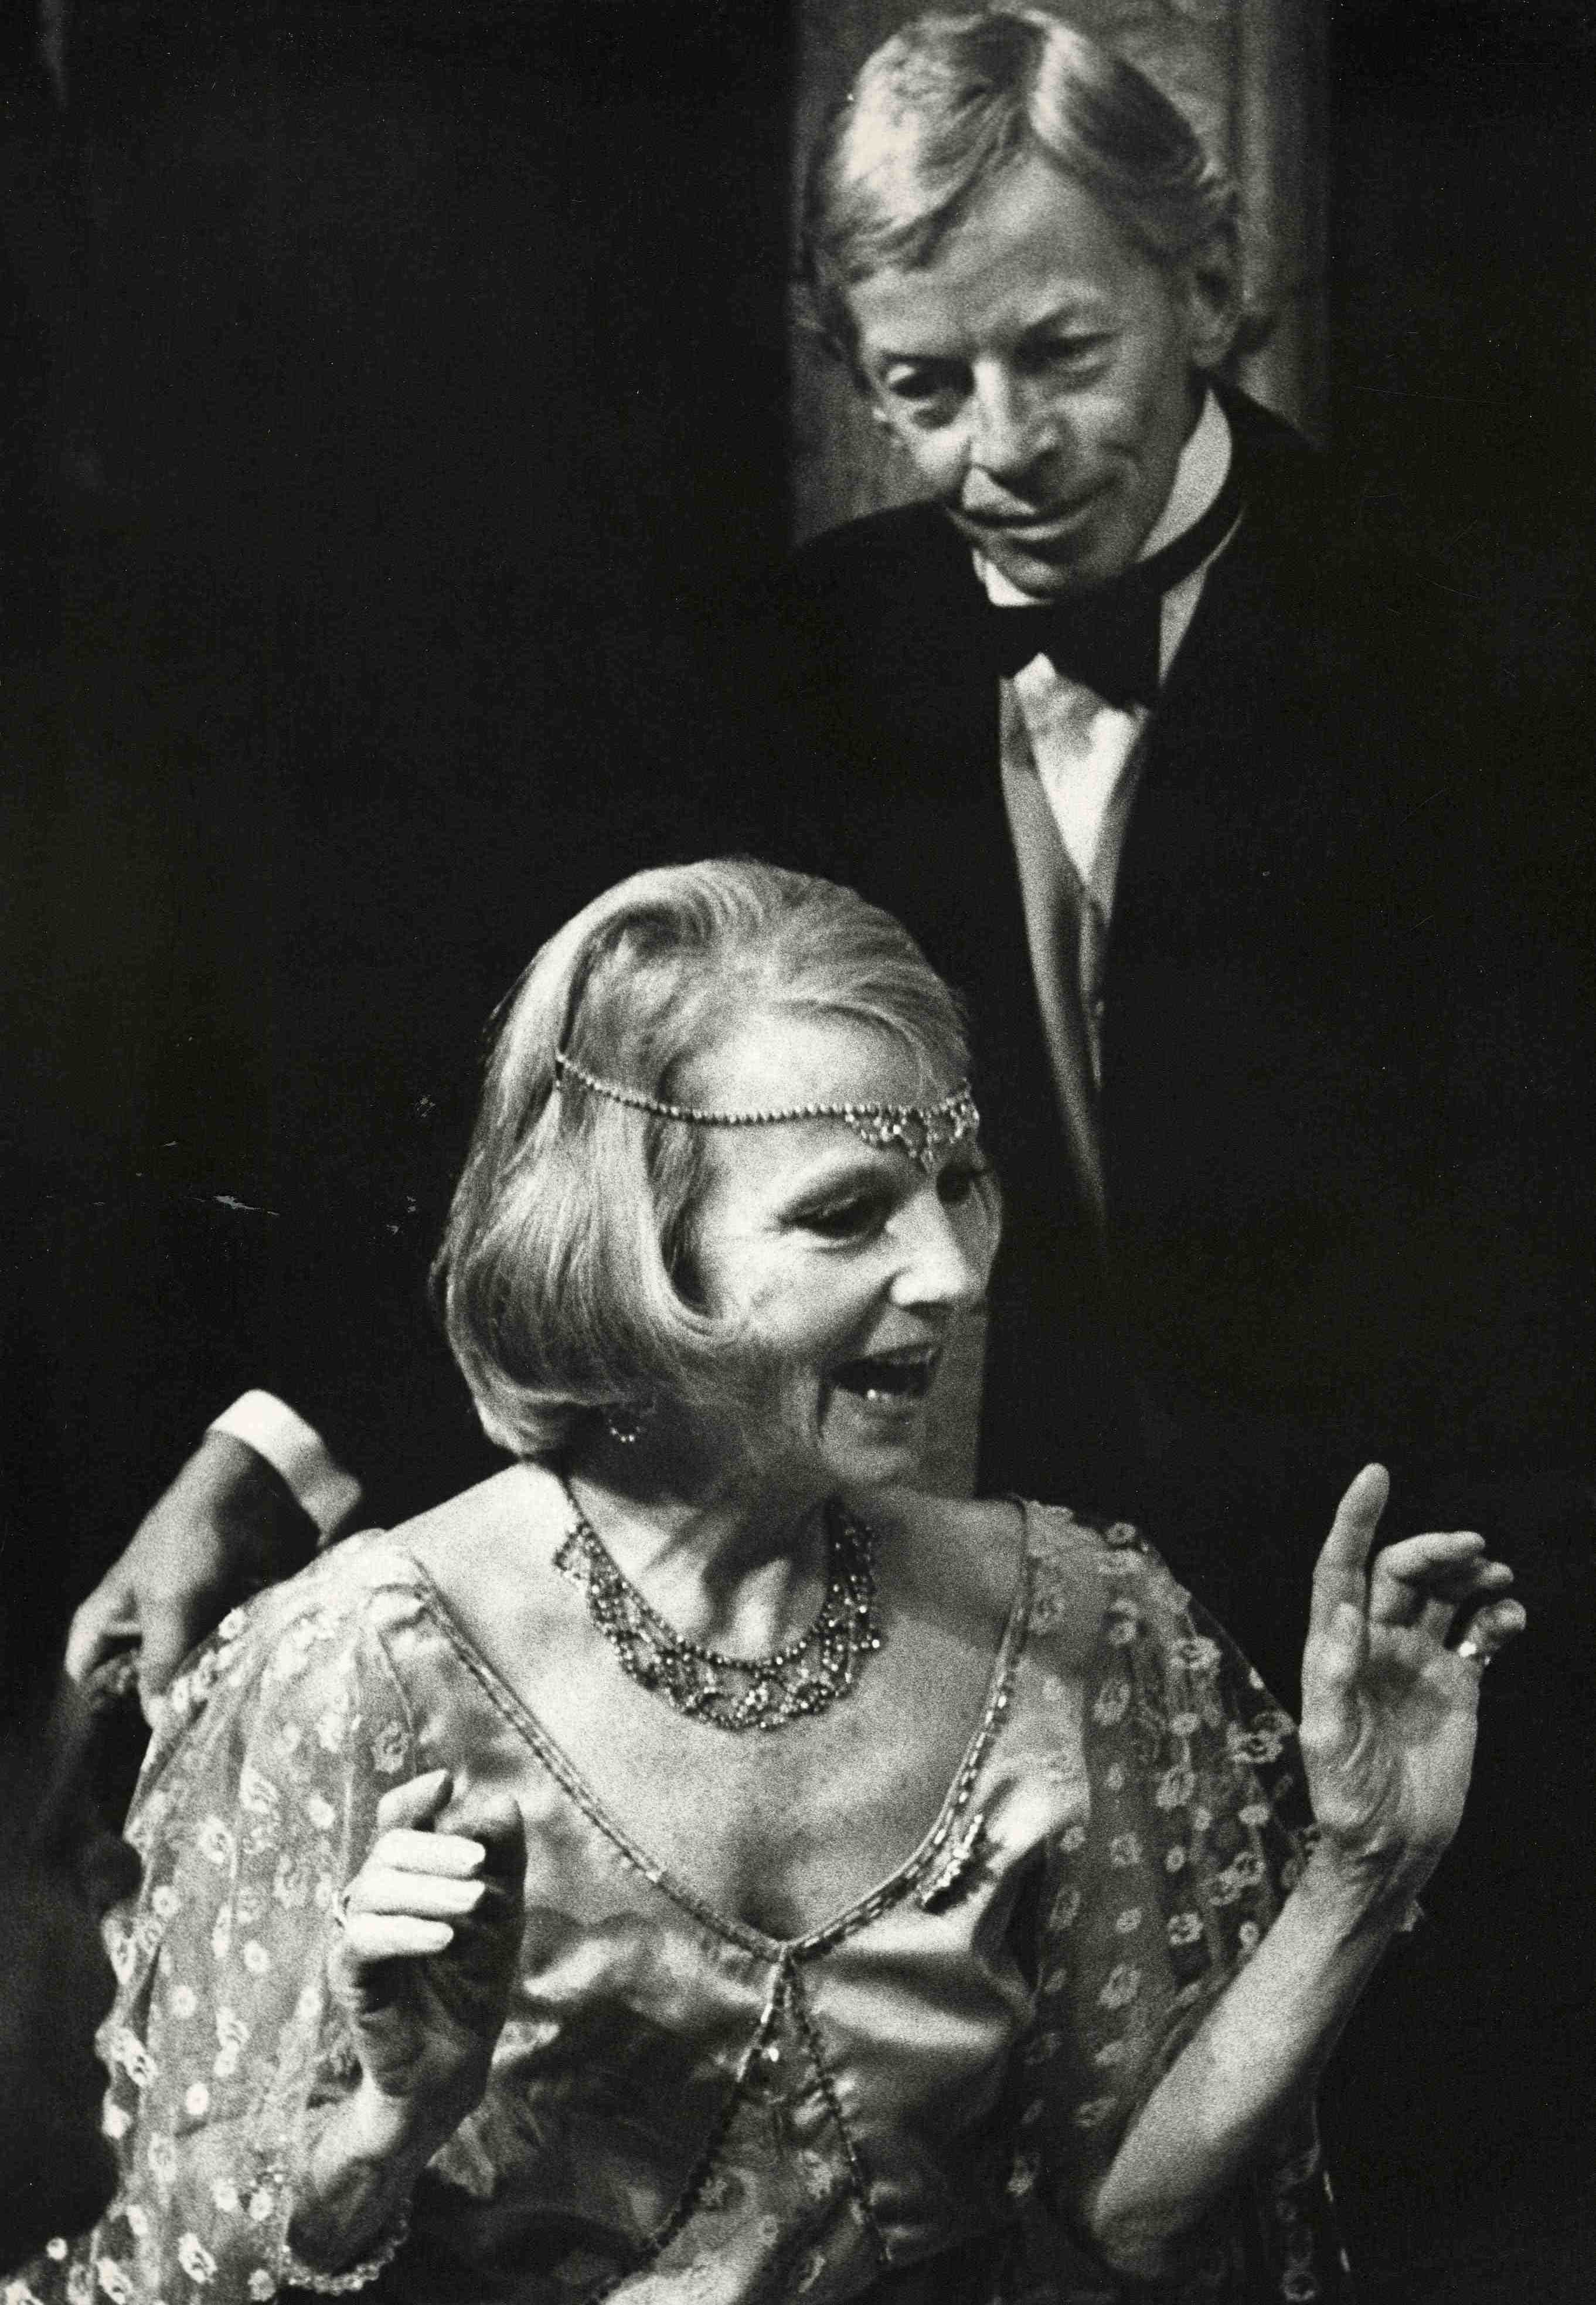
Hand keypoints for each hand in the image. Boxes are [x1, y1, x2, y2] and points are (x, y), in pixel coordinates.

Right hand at [64, 1433, 316, 1723]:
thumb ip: (160, 1665)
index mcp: (103, 1625)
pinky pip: (217, 1665)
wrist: (254, 1492)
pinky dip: (229, 1672)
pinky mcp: (217, 1627)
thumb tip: (157, 1725)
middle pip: (140, 1691)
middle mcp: (136, 1634)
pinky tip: (246, 1683)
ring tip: (224, 1702)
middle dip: (166, 1704)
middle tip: (194, 1718)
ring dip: (203, 1690)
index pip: (89, 1686)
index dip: (111, 1710)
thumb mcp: (169, 1604)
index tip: (149, 1726)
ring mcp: (178, 1631)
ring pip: (182, 1681)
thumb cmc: (191, 1539)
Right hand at [328, 1769, 525, 2148]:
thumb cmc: (475, 1978)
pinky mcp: (347, 1976)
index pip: (398, 1819)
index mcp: (409, 1873)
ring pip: (375, 1887)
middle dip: (437, 1850)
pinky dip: (405, 1931)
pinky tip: (444, 1937)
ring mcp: (356, 1934)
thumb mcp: (502, 1911)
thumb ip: (503, 1859)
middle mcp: (375, 1895)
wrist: (456, 2058)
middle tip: (481, 1868)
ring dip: (429, 1889)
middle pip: (389, 1847)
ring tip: (474, 1904)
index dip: (414, 1797)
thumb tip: (502, 1801)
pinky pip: (363, 1939)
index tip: (444, 1782)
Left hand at [1298, 1464, 1526, 1906]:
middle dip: (1434, 1548)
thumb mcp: (1329, 1739)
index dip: (1355, 1520)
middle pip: (1400, 1573)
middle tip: (1474, 1548)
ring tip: (1496, 1575)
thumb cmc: (1346, 1797)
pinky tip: (1509, 1619)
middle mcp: (1375, 1645)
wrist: (1390, 1847)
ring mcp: (1417, 1662)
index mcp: (1336, 1648)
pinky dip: (1496, 1616)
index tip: (1376, 1475)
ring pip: (1442, 1595)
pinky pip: (1478, 1634)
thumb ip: (1332, 1673)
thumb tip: (1342, 1608)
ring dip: (1468, 1573)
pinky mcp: (1456, 1687)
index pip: (1341, 1567)